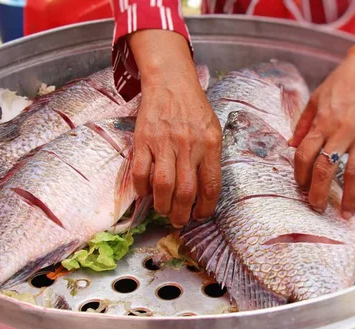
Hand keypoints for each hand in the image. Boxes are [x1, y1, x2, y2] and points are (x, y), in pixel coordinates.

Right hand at [129, 30, 222, 227]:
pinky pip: (140, 172)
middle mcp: (188, 146)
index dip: (206, 208)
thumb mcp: (213, 131)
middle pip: (185, 191)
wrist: (171, 83)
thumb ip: (211, 159)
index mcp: (210, 145)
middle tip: (180, 221)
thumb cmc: (195, 110)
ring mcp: (164, 143)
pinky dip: (142, 189)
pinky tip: (147, 193)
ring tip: (164, 212)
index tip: (200, 216)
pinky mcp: (144, 140)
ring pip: (162, 186)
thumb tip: (205, 192)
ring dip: (163, 206)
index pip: (211, 186)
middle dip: (182, 214)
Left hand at [289, 22, 354, 218]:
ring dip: (348, 197)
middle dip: (318, 192)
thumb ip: (304, 123)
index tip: (300, 185)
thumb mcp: (318, 96)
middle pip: (325, 168)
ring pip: (354, 172)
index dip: (299, 173)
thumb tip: (291, 145)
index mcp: (324, 121)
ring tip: (344, 215)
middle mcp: (343, 130)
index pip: (305, 154)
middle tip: (316, 208)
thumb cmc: (344, 81)